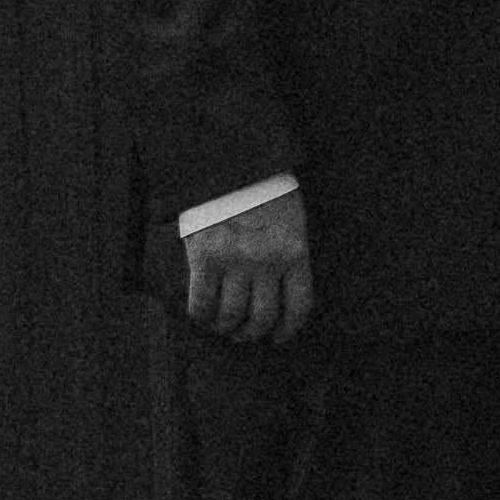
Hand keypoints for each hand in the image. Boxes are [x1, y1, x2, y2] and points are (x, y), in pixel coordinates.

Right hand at [180, 194, 313, 344]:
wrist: (229, 162)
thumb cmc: (263, 189)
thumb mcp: (292, 219)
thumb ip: (290, 252)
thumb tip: (284, 289)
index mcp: (294, 252)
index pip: (299, 306)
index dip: (288, 329)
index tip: (278, 337)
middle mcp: (267, 262)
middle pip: (262, 317)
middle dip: (252, 332)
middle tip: (243, 334)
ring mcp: (235, 261)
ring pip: (231, 314)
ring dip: (226, 327)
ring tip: (222, 326)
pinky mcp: (205, 257)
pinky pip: (201, 302)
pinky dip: (201, 316)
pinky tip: (201, 316)